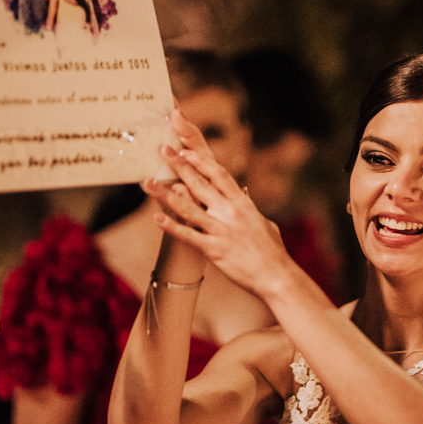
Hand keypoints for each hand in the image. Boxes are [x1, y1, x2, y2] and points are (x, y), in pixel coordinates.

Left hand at [142, 112, 291, 297]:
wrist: (275, 275)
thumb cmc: (271, 250)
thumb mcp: (263, 222)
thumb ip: (250, 206)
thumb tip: (244, 192)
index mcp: (242, 204)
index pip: (220, 174)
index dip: (201, 160)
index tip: (186, 149)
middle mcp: (230, 212)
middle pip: (200, 183)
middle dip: (180, 165)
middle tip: (162, 150)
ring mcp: (221, 230)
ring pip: (188, 208)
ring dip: (165, 194)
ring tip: (147, 182)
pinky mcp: (214, 249)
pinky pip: (188, 235)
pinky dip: (172, 226)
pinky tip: (156, 218)